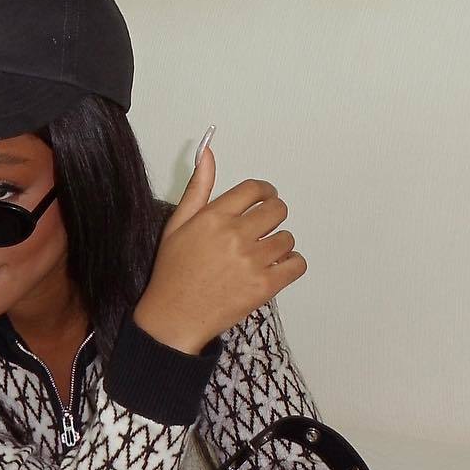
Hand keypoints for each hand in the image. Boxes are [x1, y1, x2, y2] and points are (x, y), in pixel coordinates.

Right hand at [134, 137, 306, 351]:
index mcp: (214, 217)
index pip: (255, 190)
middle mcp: (235, 235)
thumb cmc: (172, 272)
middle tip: (263, 229)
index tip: (264, 200)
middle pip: (278, 210)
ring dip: (279, 244)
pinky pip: (296, 265)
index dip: (265, 192)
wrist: (173, 318)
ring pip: (287, 238)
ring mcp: (252, 262)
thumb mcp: (176, 225)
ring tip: (261, 254)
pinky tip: (275, 268)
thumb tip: (208, 152)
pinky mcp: (264, 287)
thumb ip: (197, 188)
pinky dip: (291, 264)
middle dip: (273, 216)